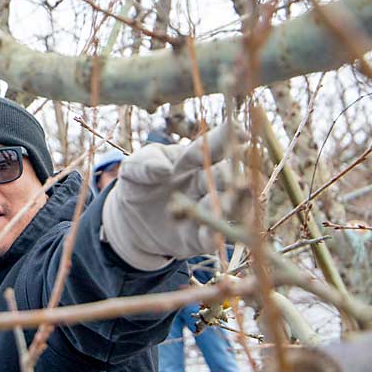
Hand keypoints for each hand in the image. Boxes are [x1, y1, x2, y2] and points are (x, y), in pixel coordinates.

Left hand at [102, 124, 244, 268]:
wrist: (129, 221)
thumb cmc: (137, 184)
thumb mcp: (132, 169)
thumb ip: (144, 163)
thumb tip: (163, 169)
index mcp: (192, 159)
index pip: (212, 145)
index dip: (227, 138)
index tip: (242, 133)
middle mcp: (206, 183)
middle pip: (224, 177)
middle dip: (230, 177)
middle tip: (238, 178)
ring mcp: (206, 209)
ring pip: (225, 206)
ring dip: (230, 205)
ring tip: (229, 205)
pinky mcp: (200, 237)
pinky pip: (210, 236)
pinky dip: (212, 235)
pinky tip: (212, 234)